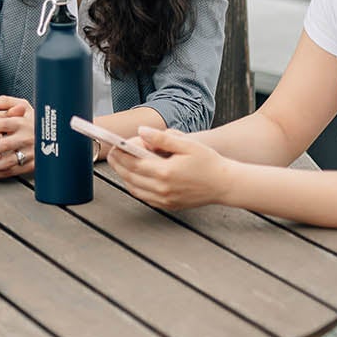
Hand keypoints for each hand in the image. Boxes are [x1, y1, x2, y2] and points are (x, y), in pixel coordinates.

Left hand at [0, 97, 34, 180]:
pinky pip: (12, 172)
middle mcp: (27, 138)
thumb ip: (6, 102)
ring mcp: (30, 154)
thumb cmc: (34, 119)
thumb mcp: (24, 106)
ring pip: (7, 162)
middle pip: (3, 145)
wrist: (57, 135)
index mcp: (24, 123)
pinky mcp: (32, 165)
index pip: (3, 124)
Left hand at [106, 125, 232, 210]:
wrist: (224, 184)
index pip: (133, 162)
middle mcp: (162, 188)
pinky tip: (134, 177)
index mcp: (165, 172)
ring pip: (134, 188)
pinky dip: (134, 187)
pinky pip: (144, 197)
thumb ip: (163, 138)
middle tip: (112, 152)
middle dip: (118, 163)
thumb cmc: (208, 162)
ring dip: (123, 175)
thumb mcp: (187, 144)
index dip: (120, 153)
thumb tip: (142, 131)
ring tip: (120, 163)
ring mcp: (164, 199)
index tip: (114, 144)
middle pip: (129, 176)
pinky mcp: (168, 205)